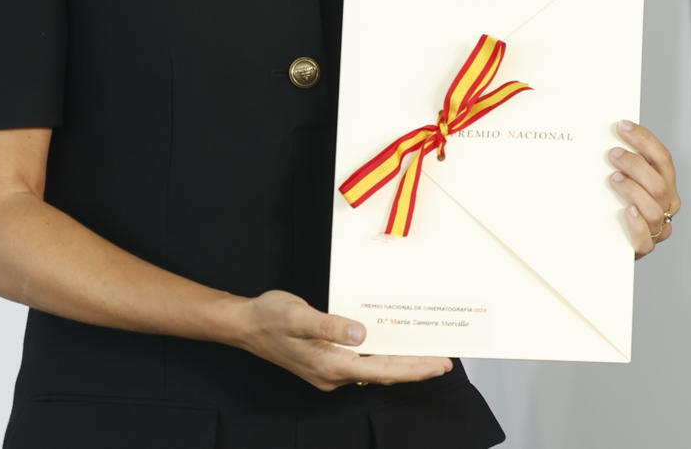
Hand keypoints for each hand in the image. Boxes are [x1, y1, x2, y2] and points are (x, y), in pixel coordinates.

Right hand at [237, 289, 452, 390]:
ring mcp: (330, 370)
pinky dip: (383, 358)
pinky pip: (363, 364)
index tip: (438, 365)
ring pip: (374, 370)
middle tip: (444, 362)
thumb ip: (331, 325)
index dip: (413, 369)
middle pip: (383, 373)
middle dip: (415, 368)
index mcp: (330, 365)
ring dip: (401, 364)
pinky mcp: (327, 362)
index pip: (382, 371)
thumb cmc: (270, 317)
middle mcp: (333, 374)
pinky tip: (394, 348)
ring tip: (427, 356)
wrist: (246, 325)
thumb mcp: (299, 316)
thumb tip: (361, 334)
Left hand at [610, 120, 679, 258]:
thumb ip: (622, 163)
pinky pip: (645, 237)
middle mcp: (667, 205)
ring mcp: (657, 227)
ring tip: (613, 179)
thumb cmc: (613, 204)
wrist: (603, 242)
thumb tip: (605, 136)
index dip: (644, 140)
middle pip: (659, 181)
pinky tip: (626, 211)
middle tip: (613, 154)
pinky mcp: (644, 248)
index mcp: (666, 184)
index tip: (623, 126)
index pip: (662, 158)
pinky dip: (637, 223)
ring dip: (633, 189)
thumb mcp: (622, 180)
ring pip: (654, 207)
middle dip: (636, 163)